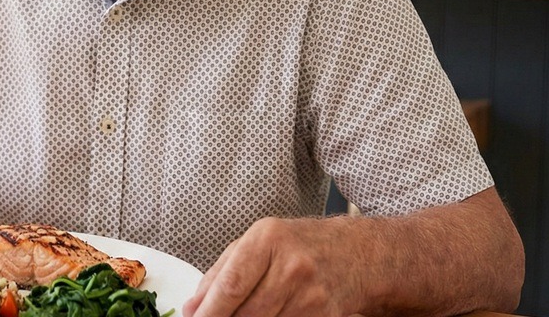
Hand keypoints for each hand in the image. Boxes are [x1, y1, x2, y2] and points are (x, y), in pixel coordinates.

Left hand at [182, 217, 361, 316]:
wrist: (356, 253)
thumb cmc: (299, 244)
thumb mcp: (257, 242)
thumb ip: (219, 274)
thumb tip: (192, 307)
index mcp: (268, 239)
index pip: (231, 285)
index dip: (209, 311)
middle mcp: (292, 266)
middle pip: (246, 313)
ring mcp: (312, 295)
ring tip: (247, 311)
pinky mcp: (325, 316)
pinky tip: (270, 314)